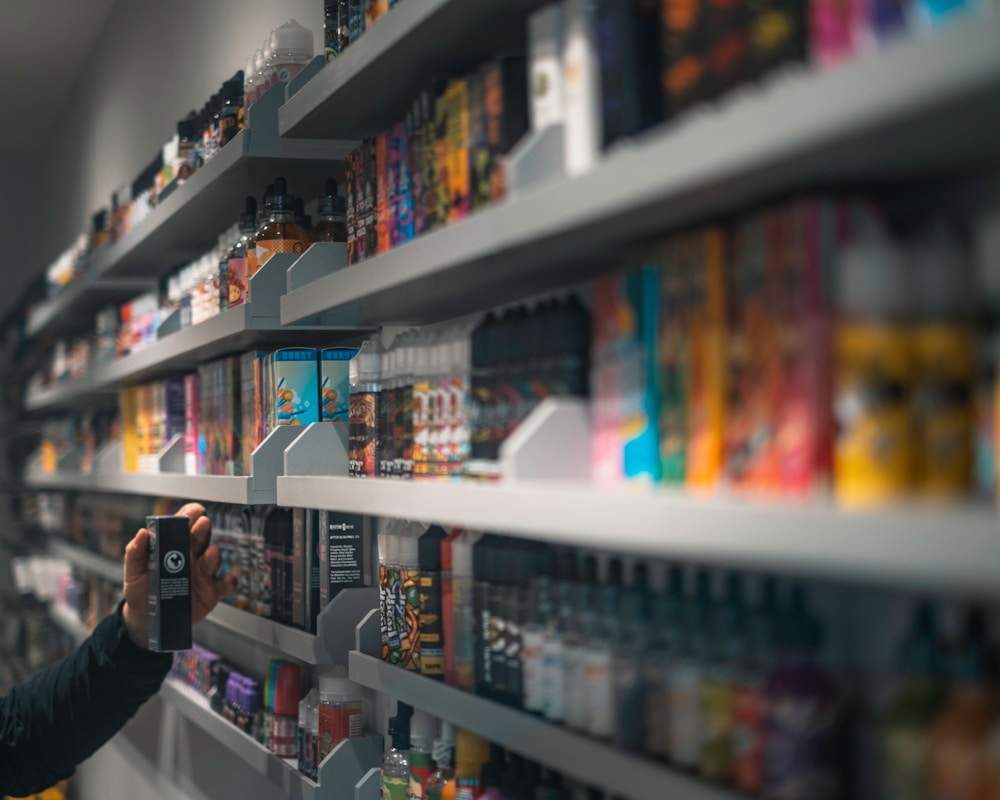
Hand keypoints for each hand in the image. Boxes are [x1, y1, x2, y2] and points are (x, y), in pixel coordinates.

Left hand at [122, 502, 236, 647]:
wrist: (145, 620)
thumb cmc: (141, 590)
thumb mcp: (133, 571)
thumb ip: (135, 552)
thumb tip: (142, 533)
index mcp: (174, 546)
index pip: (186, 524)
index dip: (190, 515)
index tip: (190, 513)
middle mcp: (192, 557)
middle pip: (201, 538)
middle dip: (202, 530)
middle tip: (202, 524)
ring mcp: (203, 574)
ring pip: (213, 560)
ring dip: (214, 555)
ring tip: (211, 553)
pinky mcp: (211, 592)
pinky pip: (225, 586)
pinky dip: (229, 582)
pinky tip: (227, 580)